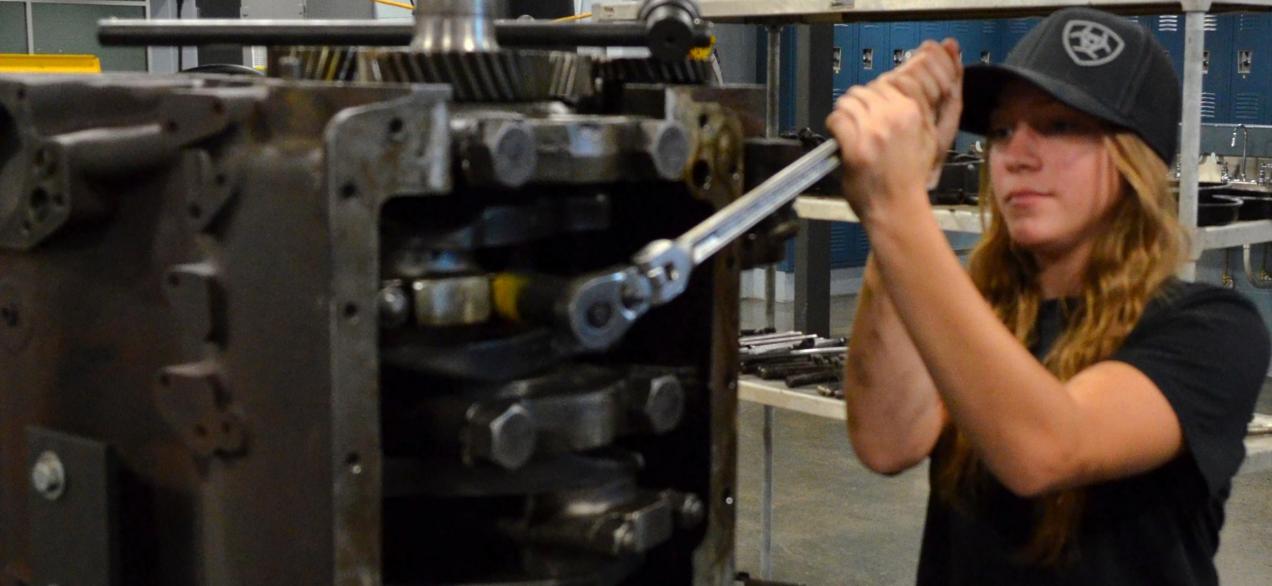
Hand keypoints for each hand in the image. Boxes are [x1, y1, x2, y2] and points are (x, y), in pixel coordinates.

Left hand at [825, 39, 961, 221]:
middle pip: (867, 89)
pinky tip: (840, 138)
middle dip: (861, 103)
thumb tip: (912, 84)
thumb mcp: (928, 139)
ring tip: (850, 130)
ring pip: (849, 101)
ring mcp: (874, 130)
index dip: (878, 93)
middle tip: (860, 121)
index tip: (874, 106)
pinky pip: (837, 119)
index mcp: (914, 112)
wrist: (898, 208)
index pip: (891, 81)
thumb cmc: (911, 179)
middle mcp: (895, 116)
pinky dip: (835, 126)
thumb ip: (921, 110)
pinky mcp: (856, 145)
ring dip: (846, 113)